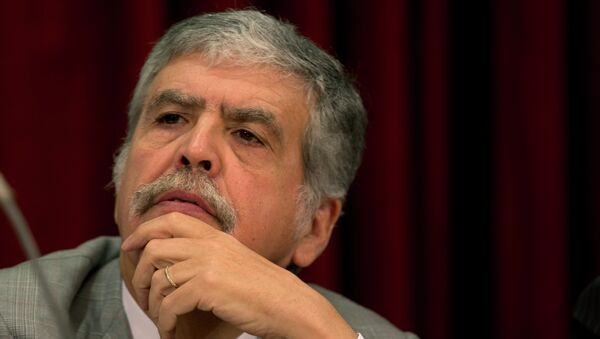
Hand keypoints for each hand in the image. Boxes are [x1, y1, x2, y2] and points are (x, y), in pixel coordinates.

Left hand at [121, 212, 355, 338]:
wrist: (290, 304)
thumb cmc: (265, 290)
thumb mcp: (236, 262)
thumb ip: (211, 255)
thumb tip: (179, 263)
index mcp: (217, 236)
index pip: (171, 219)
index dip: (144, 230)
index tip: (130, 246)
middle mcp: (210, 245)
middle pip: (155, 246)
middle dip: (139, 272)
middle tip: (141, 293)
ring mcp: (208, 263)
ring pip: (159, 278)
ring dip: (152, 304)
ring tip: (160, 319)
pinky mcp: (208, 286)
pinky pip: (169, 304)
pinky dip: (164, 321)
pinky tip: (170, 331)